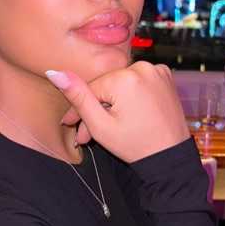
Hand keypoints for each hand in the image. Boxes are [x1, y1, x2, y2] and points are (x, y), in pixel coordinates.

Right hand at [46, 61, 190, 162]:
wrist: (170, 158)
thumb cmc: (135, 145)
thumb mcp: (100, 125)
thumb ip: (77, 97)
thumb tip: (54, 72)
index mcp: (125, 77)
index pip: (91, 89)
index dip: (78, 109)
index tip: (69, 124)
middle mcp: (143, 67)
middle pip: (107, 87)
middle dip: (96, 109)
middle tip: (85, 135)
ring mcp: (157, 70)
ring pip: (121, 84)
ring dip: (111, 103)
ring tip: (106, 127)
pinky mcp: (166, 76)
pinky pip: (138, 82)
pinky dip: (130, 96)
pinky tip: (126, 114)